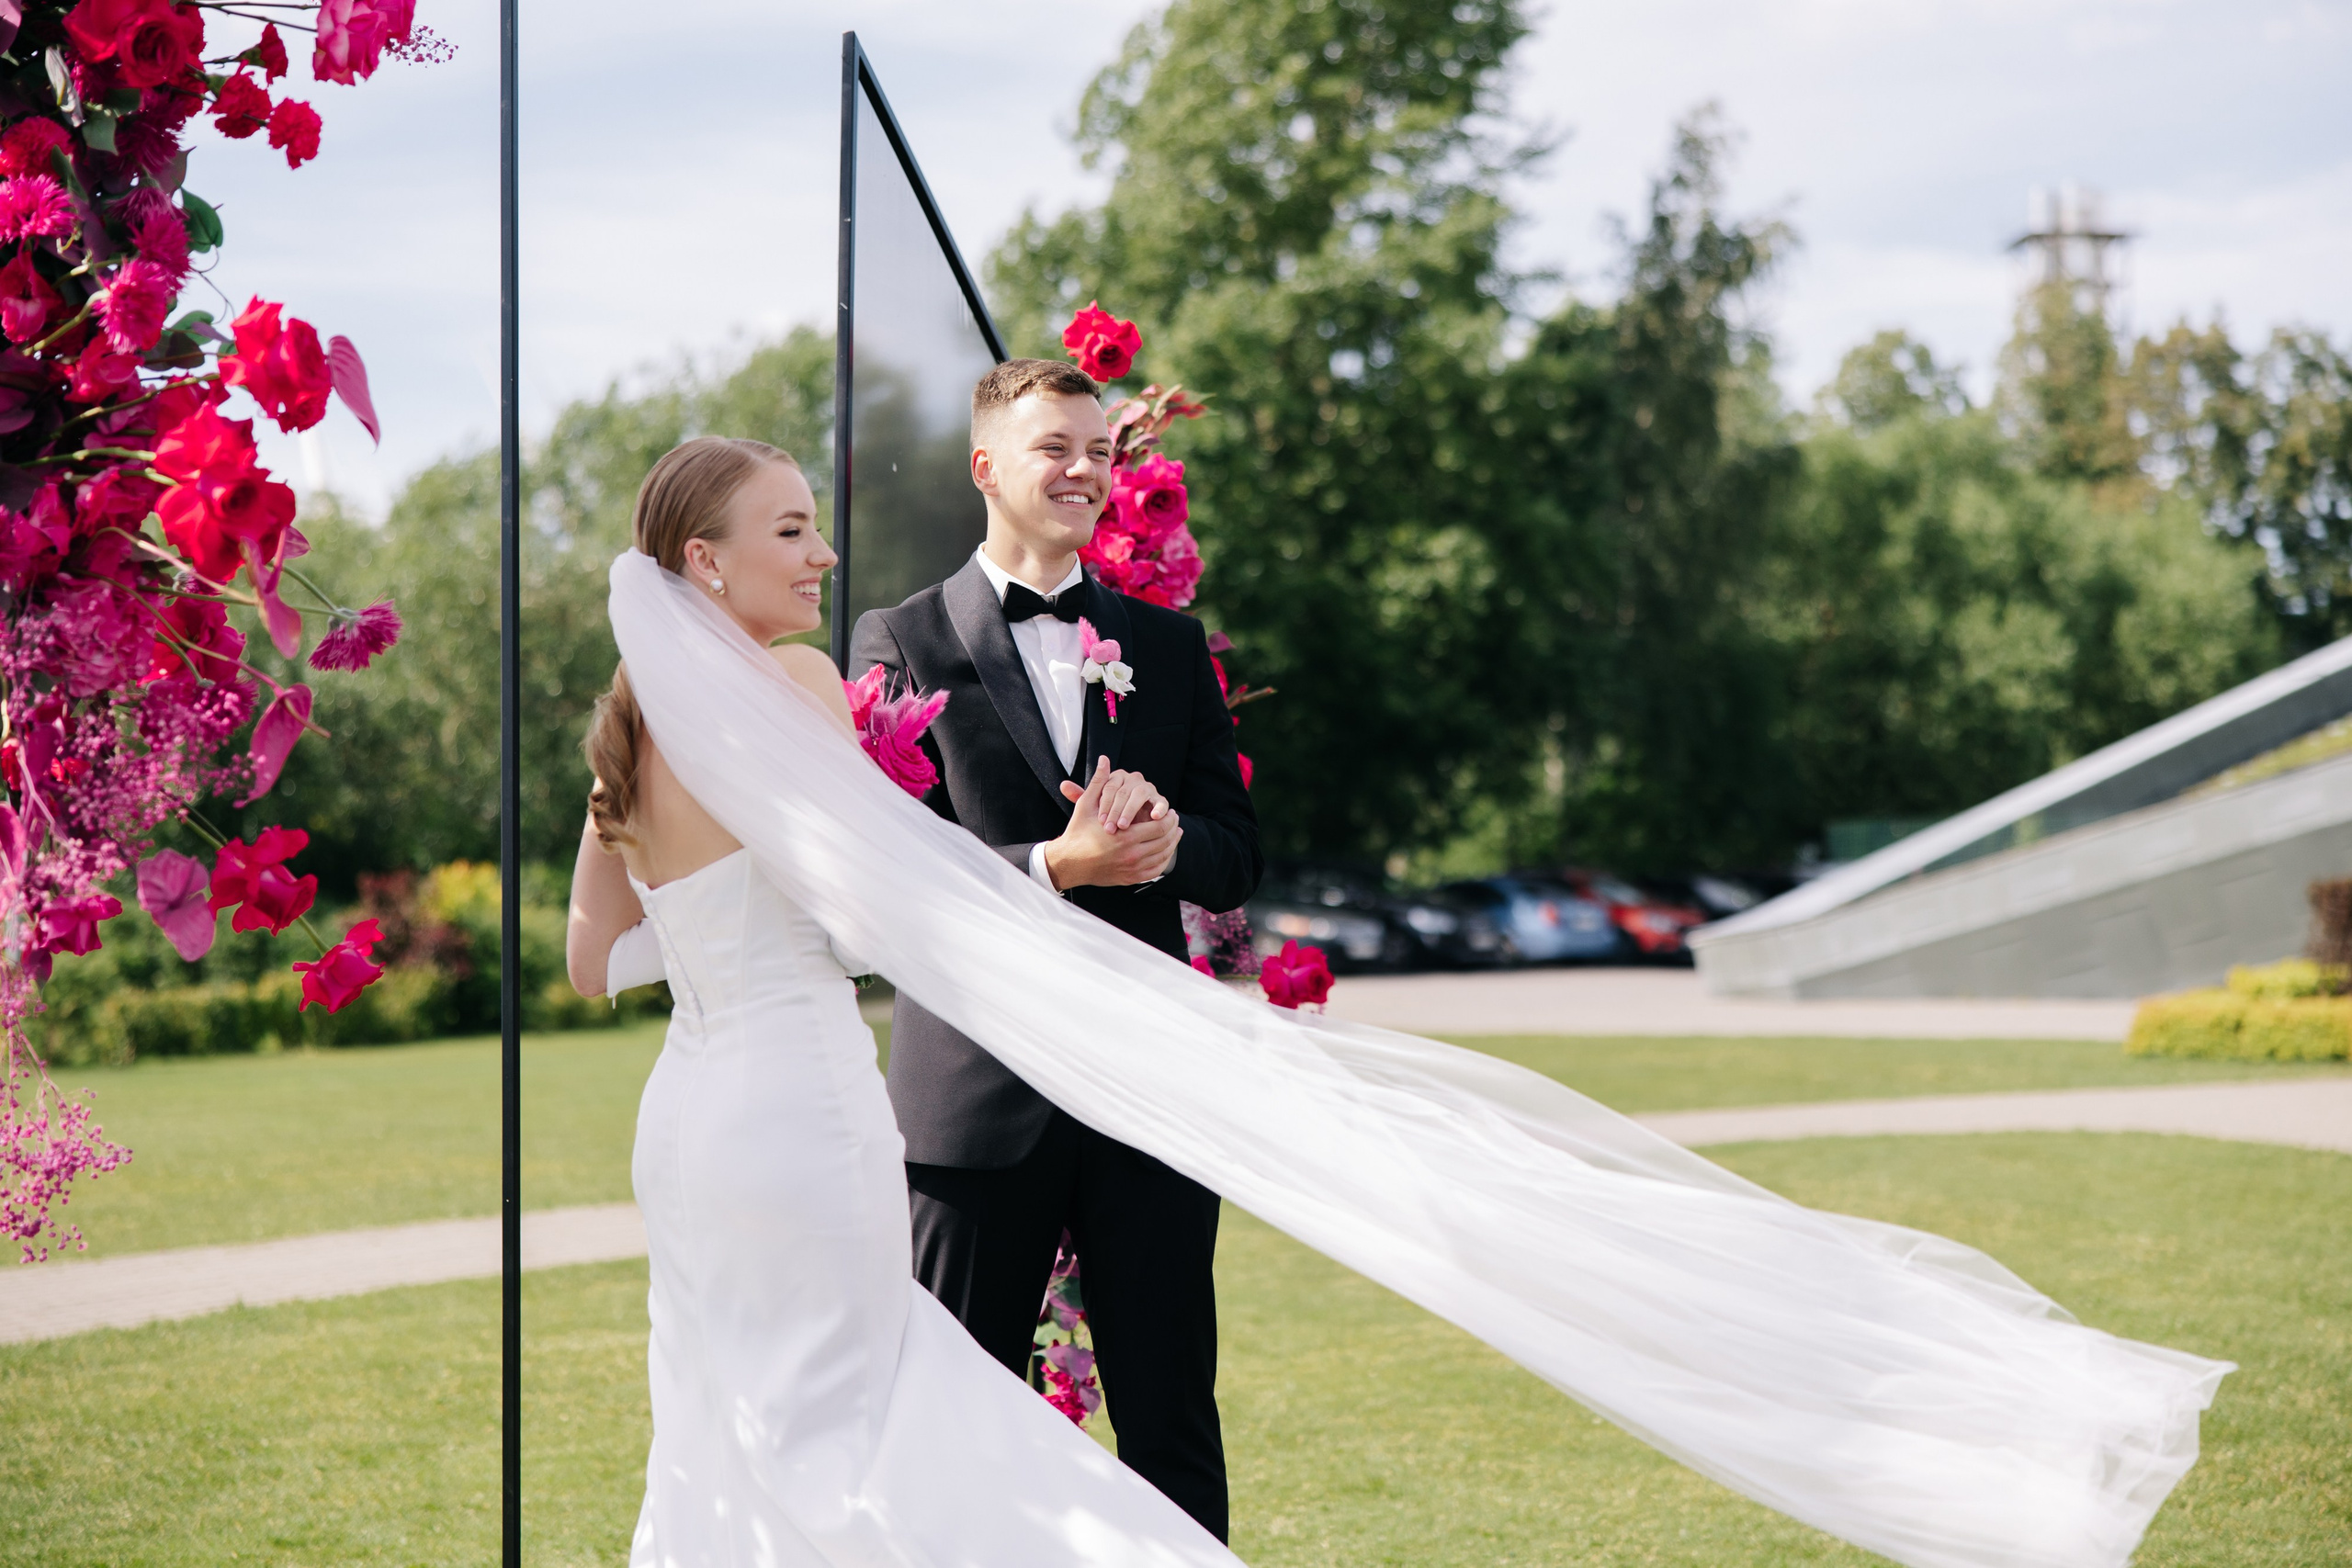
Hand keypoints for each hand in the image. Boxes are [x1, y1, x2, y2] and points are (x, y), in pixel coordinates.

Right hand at [1044, 759, 1182, 889]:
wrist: (1068, 862)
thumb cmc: (1078, 832)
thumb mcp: (1086, 805)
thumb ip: (1098, 782)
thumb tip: (1104, 759)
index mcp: (1124, 836)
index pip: (1160, 826)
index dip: (1169, 818)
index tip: (1170, 812)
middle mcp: (1131, 855)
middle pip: (1165, 841)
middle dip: (1174, 829)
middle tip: (1175, 821)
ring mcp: (1132, 869)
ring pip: (1163, 856)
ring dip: (1172, 844)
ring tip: (1174, 833)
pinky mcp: (1130, 879)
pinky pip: (1156, 870)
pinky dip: (1164, 860)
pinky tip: (1165, 850)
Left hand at [1086, 764, 1169, 833]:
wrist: (1128, 830)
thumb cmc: (1107, 817)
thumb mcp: (1092, 807)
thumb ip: (1079, 796)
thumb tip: (1063, 785)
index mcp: (1116, 778)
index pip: (1109, 786)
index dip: (1104, 804)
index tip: (1099, 820)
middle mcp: (1132, 779)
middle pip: (1124, 790)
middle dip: (1116, 810)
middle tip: (1110, 828)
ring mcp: (1148, 788)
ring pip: (1140, 793)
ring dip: (1132, 810)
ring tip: (1124, 826)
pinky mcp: (1160, 800)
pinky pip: (1161, 802)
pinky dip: (1159, 808)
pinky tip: (1153, 818)